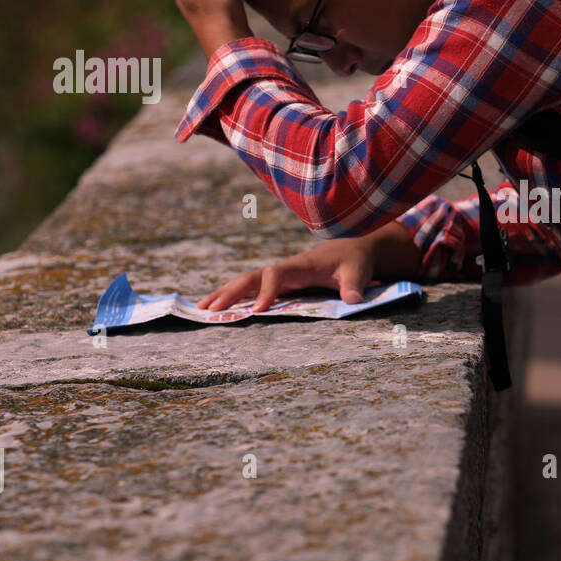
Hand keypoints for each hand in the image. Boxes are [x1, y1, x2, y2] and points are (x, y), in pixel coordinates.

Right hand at [197, 222, 422, 312]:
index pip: (276, 274)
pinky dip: (234, 297)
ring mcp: (280, 276)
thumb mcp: (359, 272)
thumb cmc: (354, 262)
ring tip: (201, 309)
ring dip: (225, 294)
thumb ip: (354, 285)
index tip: (258, 310)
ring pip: (247, 282)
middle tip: (210, 310)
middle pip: (252, 277)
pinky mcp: (280, 283)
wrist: (352, 250)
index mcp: (301, 264)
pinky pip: (253, 288)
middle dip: (231, 292)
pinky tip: (219, 309)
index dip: (266, 290)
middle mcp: (286, 269)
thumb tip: (353, 300)